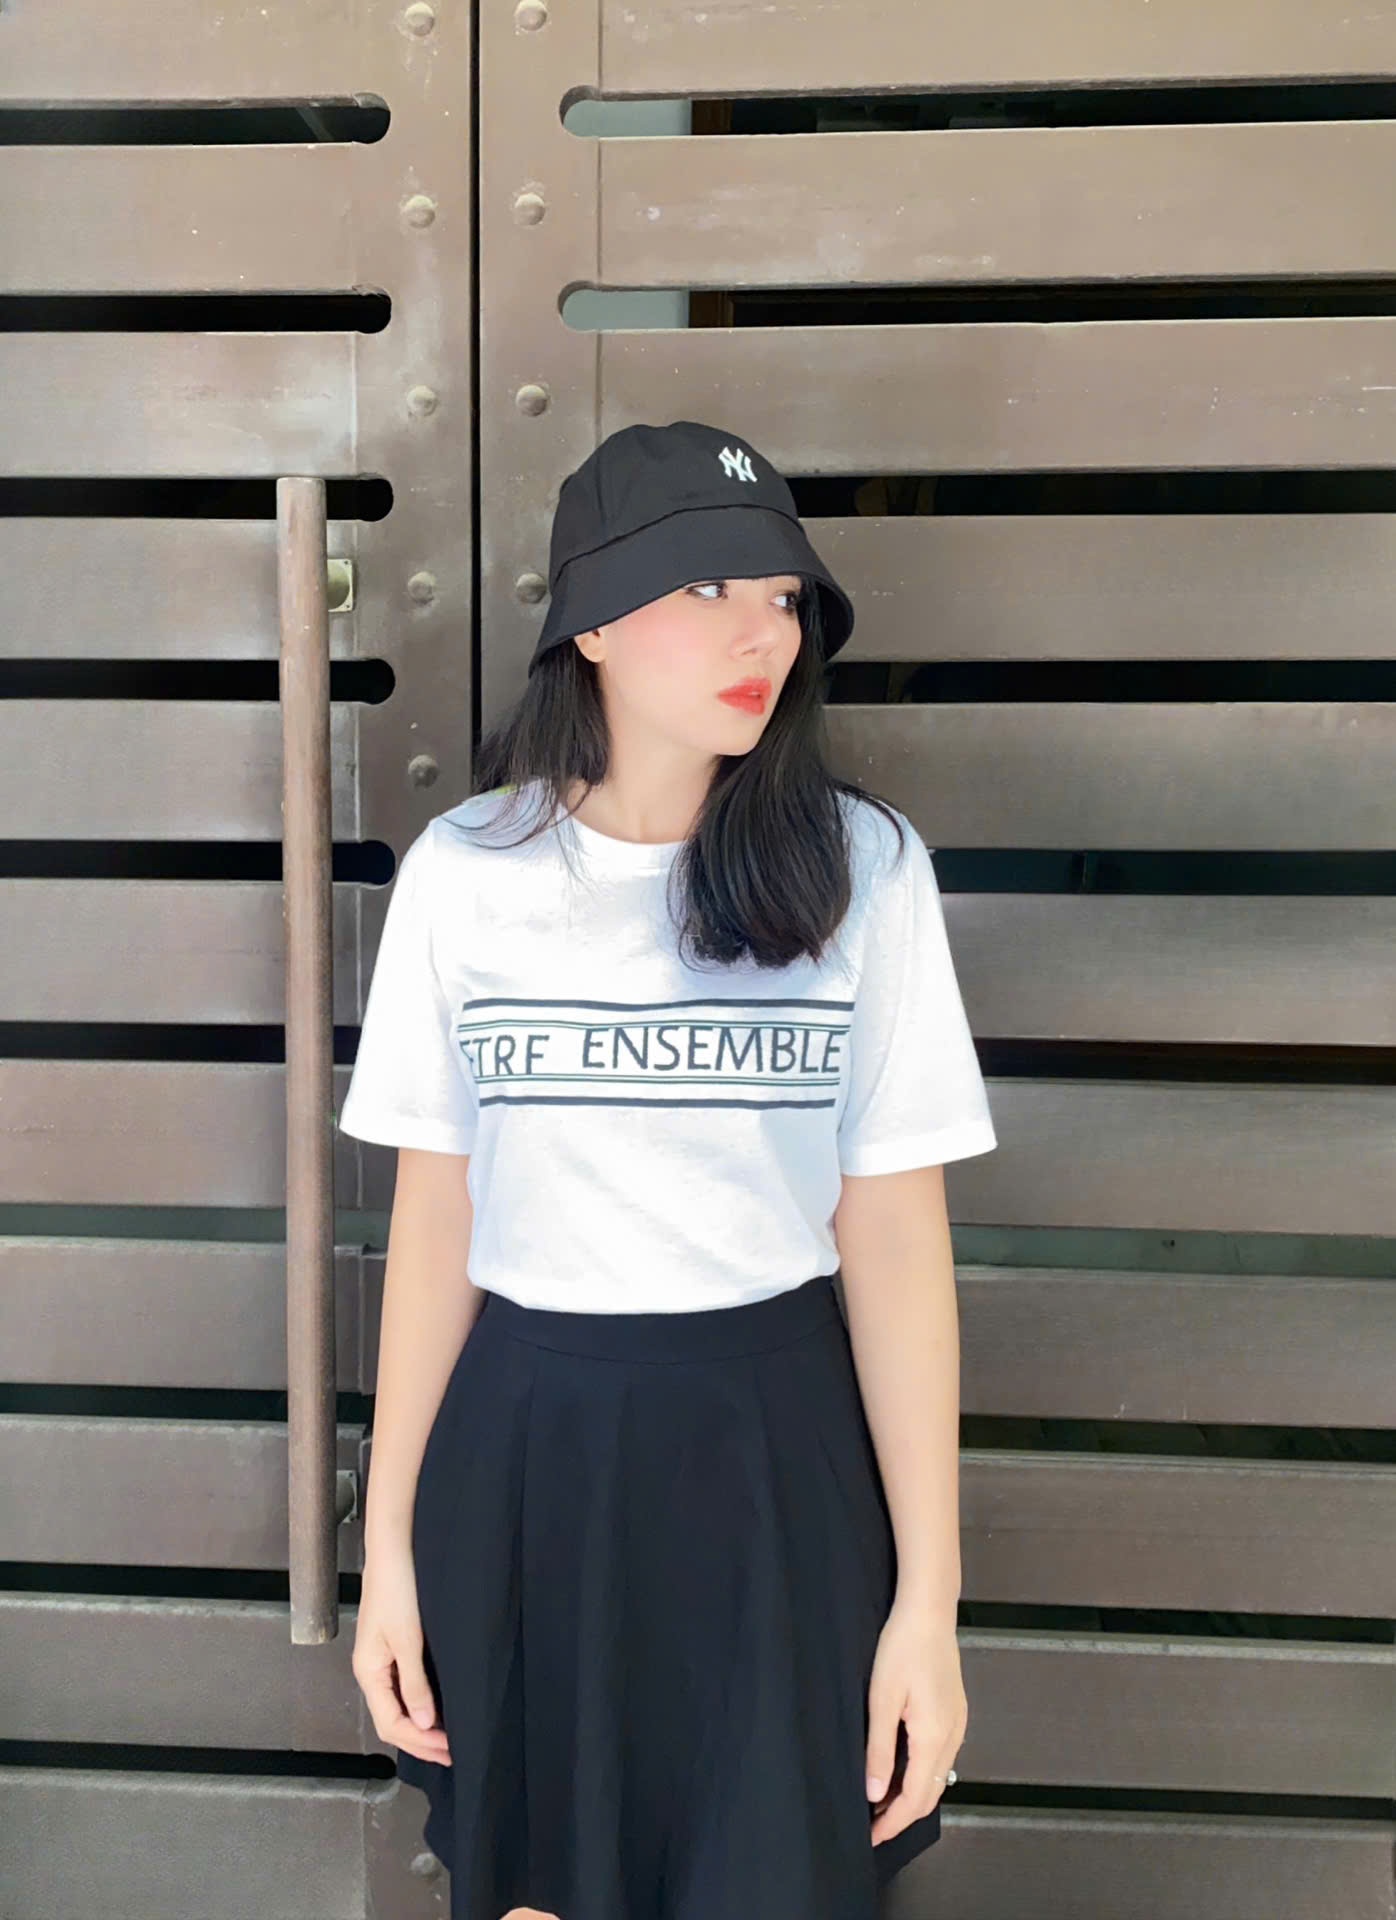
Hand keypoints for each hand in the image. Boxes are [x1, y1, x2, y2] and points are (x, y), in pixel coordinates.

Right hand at [352, 1541, 451, 1767]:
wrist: (395, 1546)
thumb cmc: (398, 1587)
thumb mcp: (408, 1639)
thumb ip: (415, 1684)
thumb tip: (423, 1724)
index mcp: (368, 1671)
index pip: (391, 1724)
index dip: (419, 1742)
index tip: (449, 1749)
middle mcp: (372, 1669)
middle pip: (392, 1719)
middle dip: (420, 1740)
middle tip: (452, 1752)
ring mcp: (382, 1657)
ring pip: (398, 1704)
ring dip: (421, 1724)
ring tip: (448, 1737)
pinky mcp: (394, 1644)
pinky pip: (404, 1685)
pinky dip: (420, 1702)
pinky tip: (438, 1706)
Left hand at [864, 1601, 965, 1844]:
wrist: (928, 1612)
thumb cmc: (901, 1648)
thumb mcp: (881, 1699)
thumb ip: (880, 1750)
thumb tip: (875, 1795)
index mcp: (934, 1738)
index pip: (915, 1799)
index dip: (892, 1823)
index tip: (871, 1838)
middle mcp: (952, 1737)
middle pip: (931, 1795)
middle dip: (902, 1816)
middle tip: (872, 1827)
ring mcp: (958, 1724)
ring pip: (938, 1778)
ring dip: (912, 1796)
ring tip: (881, 1802)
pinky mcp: (955, 1713)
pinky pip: (941, 1758)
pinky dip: (922, 1775)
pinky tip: (901, 1770)